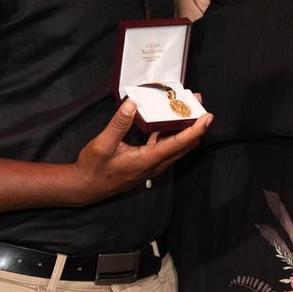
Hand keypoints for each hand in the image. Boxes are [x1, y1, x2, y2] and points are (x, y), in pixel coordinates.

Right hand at [70, 99, 212, 204]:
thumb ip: (118, 124)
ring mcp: (153, 165)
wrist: (85, 187)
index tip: (208, 117)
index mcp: (148, 160)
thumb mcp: (102, 145)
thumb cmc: (93, 169)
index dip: (196, 130)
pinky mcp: (148, 162)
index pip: (179, 144)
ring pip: (177, 146)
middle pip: (185, 145)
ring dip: (185, 128)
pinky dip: (172, 133)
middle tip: (200, 104)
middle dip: (196, 125)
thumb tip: (132, 104)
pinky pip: (166, 147)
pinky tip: (168, 120)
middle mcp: (155, 164)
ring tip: (188, 108)